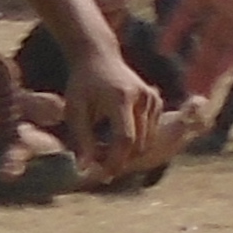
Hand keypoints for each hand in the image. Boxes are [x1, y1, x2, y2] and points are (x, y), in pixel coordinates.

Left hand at [58, 44, 165, 184]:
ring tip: (105, 151)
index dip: (115, 161)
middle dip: (120, 160)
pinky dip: (135, 142)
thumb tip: (85, 169)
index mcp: (121, 98)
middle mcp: (142, 98)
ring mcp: (153, 99)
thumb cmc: (82, 85)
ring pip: (146, 142)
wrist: (99, 57)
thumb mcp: (75, 111)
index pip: (124, 139)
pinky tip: (116, 139)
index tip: (102, 175)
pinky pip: (150, 133)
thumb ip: (81, 140)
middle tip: (99, 164)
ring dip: (128, 153)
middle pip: (138, 143)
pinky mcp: (157, 102)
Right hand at [156, 0, 232, 96]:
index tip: (163, 49)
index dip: (176, 30)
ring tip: (200, 92)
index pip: (188, 12)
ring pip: (225, 47)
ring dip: (213, 69)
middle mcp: (227, 2)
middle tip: (182, 87)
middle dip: (195, 63)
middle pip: (206, 39)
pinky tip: (228, 76)